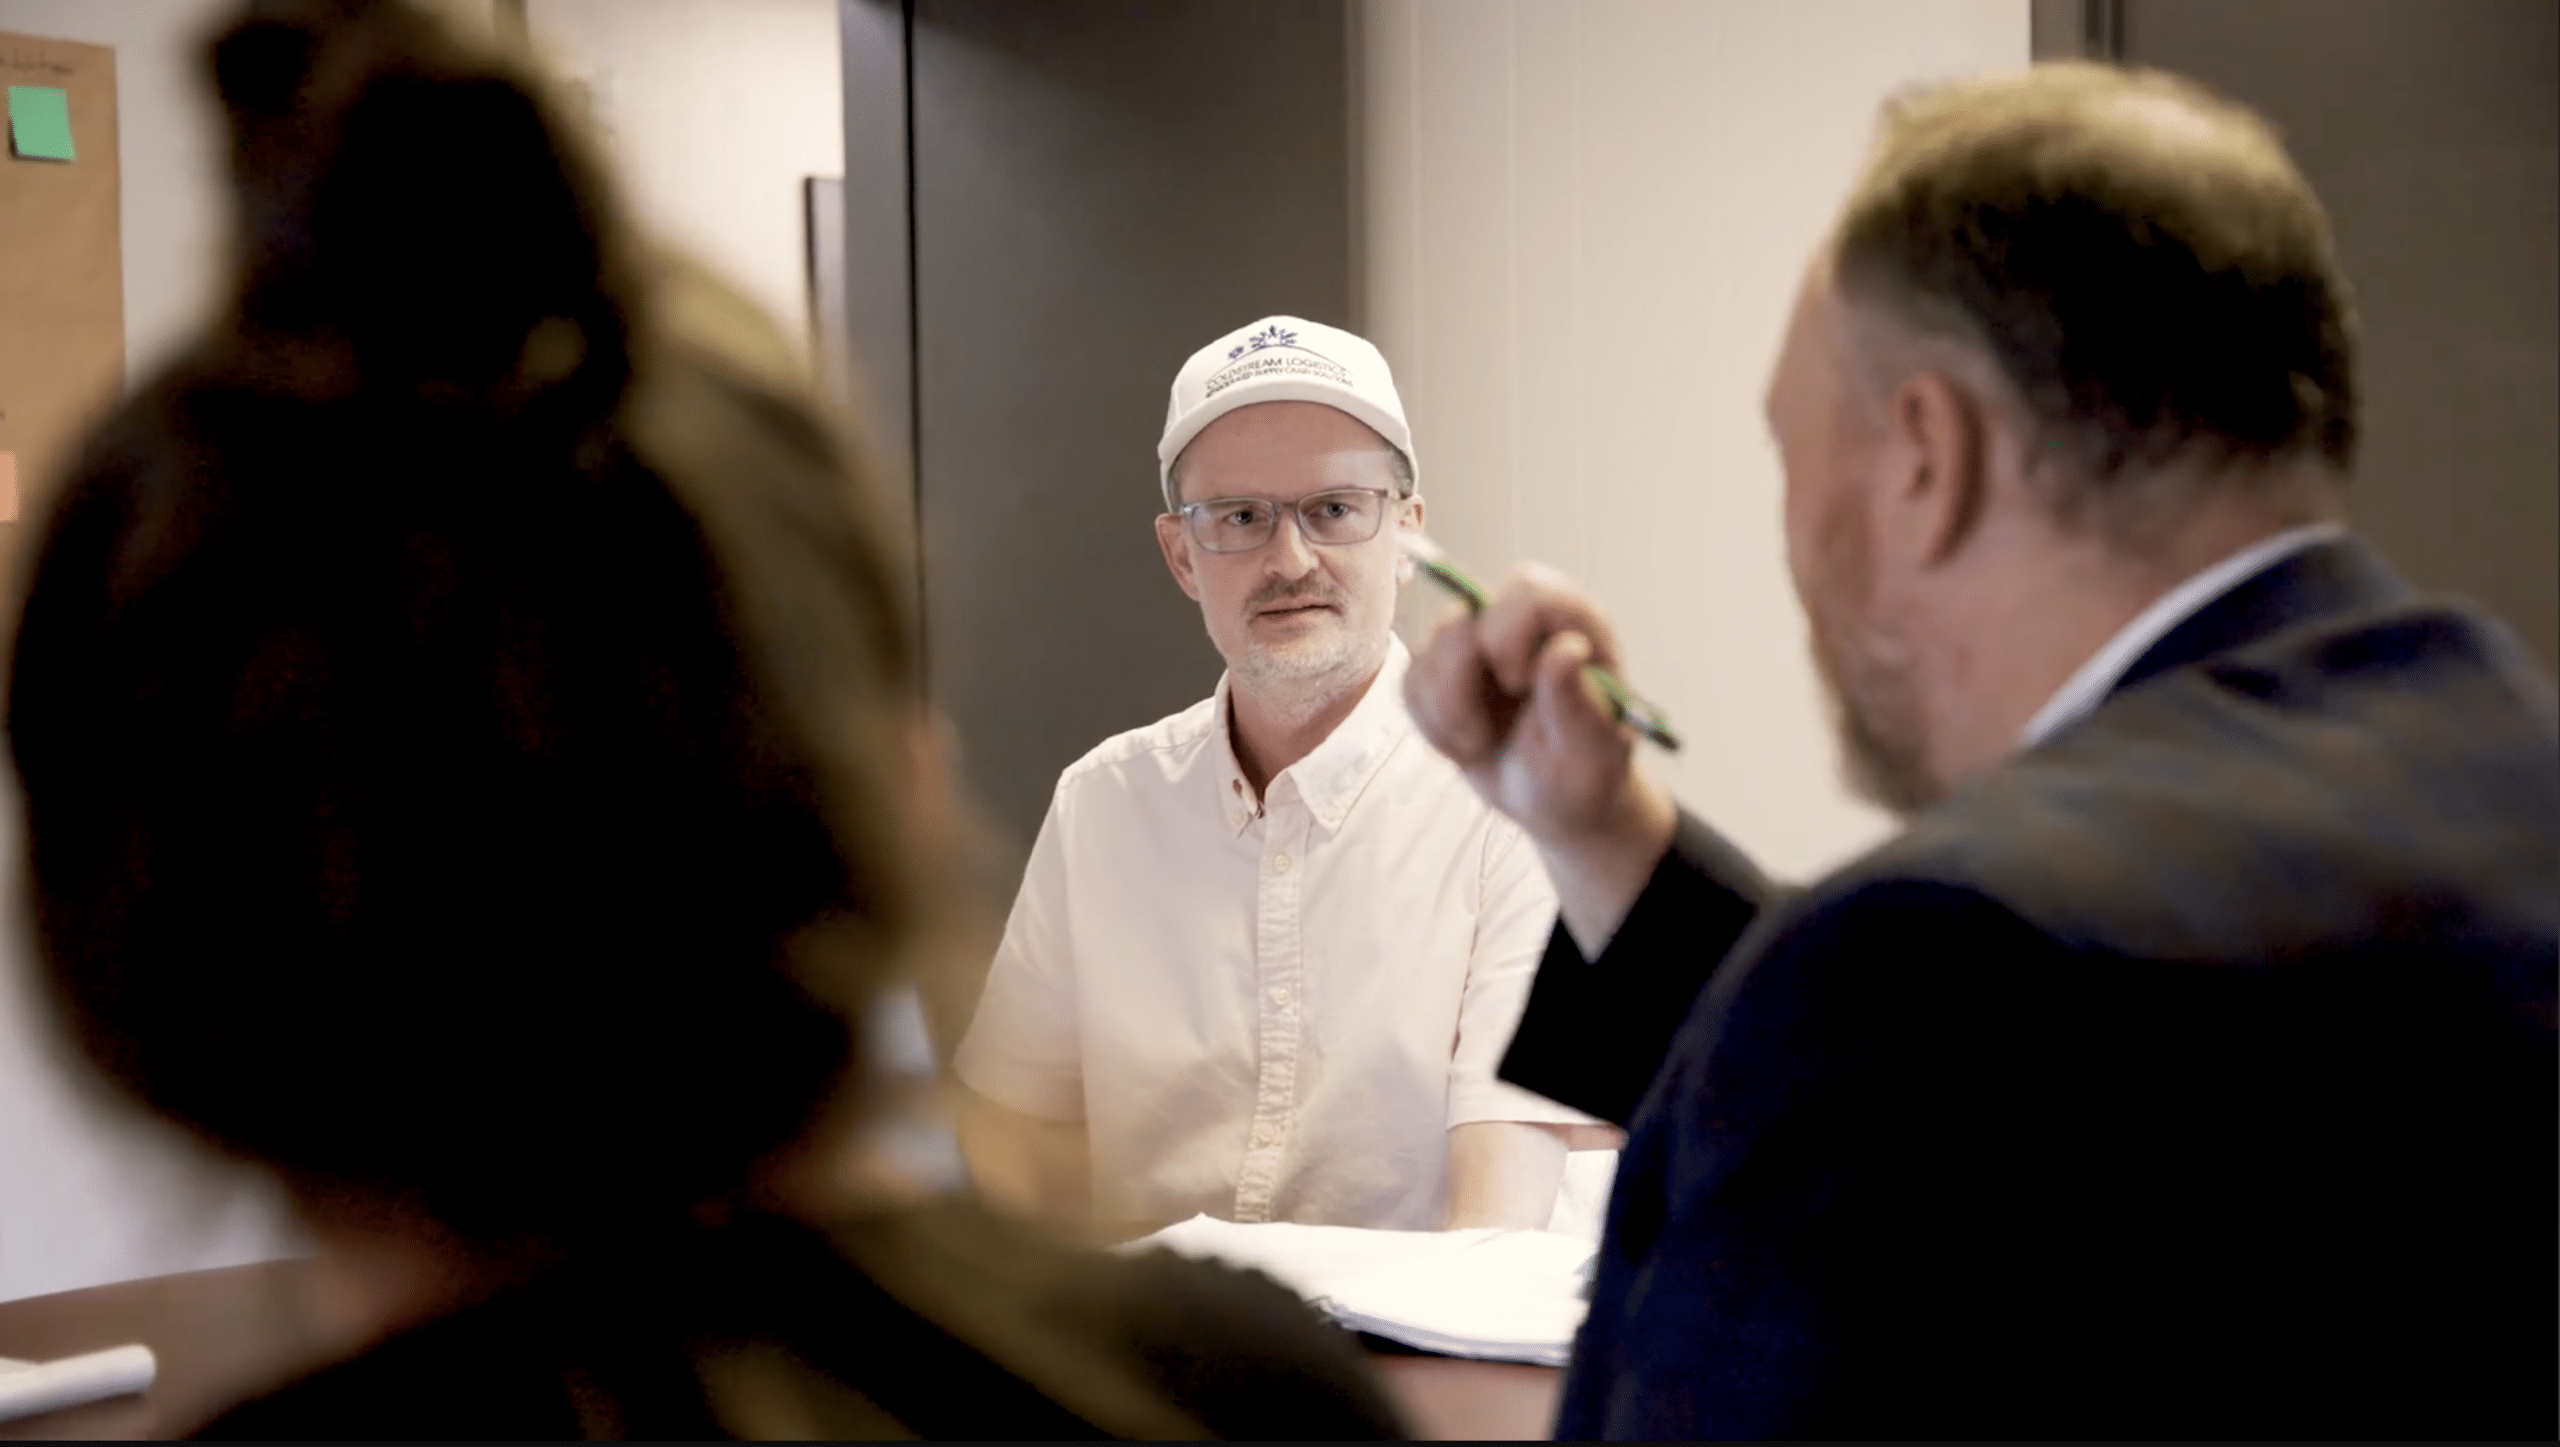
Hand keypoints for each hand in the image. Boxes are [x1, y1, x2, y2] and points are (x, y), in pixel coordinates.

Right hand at [1405, 565, 1677, 950]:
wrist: (1562, 810)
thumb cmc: (1592, 779)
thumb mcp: (1598, 755)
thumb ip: (1580, 705)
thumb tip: (1566, 653)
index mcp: (1576, 627)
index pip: (1534, 590)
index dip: (1518, 627)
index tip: (1526, 678)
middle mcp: (1524, 627)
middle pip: (1470, 612)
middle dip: (1474, 676)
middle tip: (1497, 724)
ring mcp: (1478, 650)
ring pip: (1431, 651)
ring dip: (1451, 712)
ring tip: (1486, 748)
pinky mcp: (1443, 680)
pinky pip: (1410, 689)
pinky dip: (1433, 728)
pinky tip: (1467, 748)